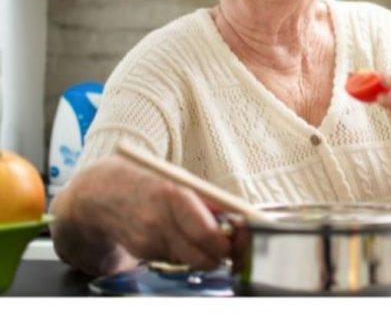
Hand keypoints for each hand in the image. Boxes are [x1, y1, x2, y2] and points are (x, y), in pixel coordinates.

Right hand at [70, 156, 231, 269]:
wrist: (98, 192)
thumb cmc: (147, 181)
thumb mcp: (178, 180)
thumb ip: (207, 201)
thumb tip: (237, 218)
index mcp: (173, 194)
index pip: (208, 232)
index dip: (229, 242)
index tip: (241, 239)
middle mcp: (159, 221)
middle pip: (202, 255)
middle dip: (221, 255)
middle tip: (230, 247)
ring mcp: (148, 240)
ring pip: (190, 260)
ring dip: (202, 254)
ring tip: (201, 237)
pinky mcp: (141, 252)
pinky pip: (173, 258)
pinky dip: (181, 252)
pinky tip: (175, 236)